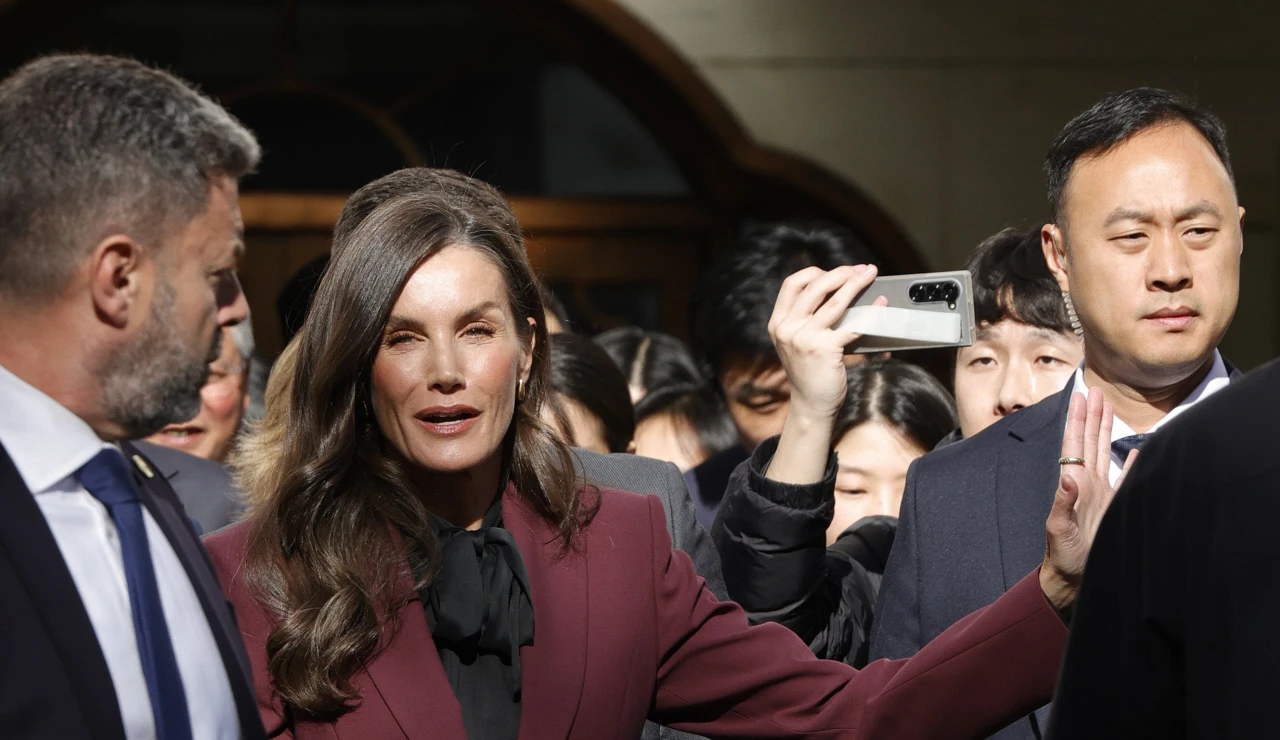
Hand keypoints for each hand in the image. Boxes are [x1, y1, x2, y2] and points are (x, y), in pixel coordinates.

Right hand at [767, 264, 883, 424]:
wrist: (811, 405)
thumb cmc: (810, 372)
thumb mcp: (797, 342)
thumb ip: (807, 319)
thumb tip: (841, 290)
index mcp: (778, 323)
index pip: (792, 284)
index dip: (814, 272)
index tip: (834, 271)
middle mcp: (787, 328)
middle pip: (815, 287)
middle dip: (841, 273)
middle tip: (860, 269)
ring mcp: (804, 339)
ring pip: (834, 301)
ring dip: (856, 284)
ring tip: (870, 275)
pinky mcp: (824, 350)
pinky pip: (852, 325)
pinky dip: (870, 313)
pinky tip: (880, 305)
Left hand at [1039, 387, 1137, 610]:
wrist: (1075, 578)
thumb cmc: (1063, 555)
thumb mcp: (1059, 528)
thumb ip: (1062, 502)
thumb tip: (1067, 475)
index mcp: (1073, 483)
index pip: (1074, 444)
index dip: (1077, 420)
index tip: (1079, 395)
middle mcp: (1087, 483)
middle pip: (1089, 441)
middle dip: (1092, 415)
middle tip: (1095, 389)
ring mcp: (1102, 493)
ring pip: (1105, 453)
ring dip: (1106, 430)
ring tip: (1109, 407)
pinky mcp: (1116, 506)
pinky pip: (1126, 478)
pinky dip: (1132, 462)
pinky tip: (1136, 448)